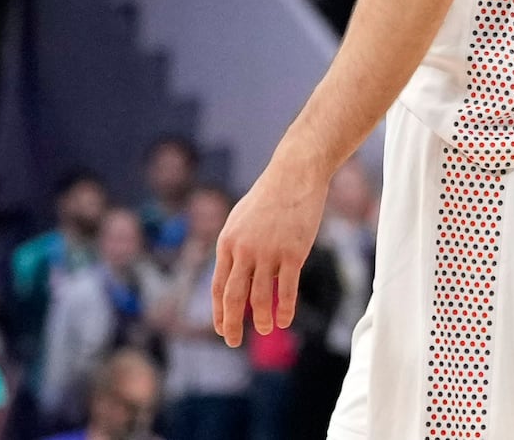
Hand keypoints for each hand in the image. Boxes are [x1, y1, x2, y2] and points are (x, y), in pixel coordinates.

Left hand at [214, 154, 325, 344]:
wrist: (295, 173)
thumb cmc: (270, 195)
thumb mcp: (241, 218)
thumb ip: (237, 246)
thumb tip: (239, 273)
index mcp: (227, 242)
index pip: (218, 286)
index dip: (219, 311)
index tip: (222, 328)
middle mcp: (244, 250)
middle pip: (234, 297)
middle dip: (231, 323)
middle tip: (233, 341)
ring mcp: (269, 252)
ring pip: (260, 296)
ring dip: (261, 319)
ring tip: (264, 330)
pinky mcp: (294, 252)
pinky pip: (287, 288)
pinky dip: (284, 308)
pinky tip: (284, 320)